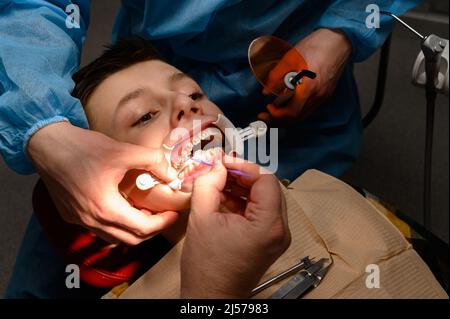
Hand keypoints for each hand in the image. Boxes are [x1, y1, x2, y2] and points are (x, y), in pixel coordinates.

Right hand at [28, 122, 178, 244]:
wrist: (46, 144)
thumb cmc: (84, 147)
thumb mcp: (123, 150)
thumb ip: (152, 161)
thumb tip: (172, 175)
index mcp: (105, 208)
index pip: (142, 228)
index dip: (163, 223)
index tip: (174, 213)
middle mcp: (91, 221)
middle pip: (131, 239)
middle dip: (152, 229)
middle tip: (163, 215)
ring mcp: (78, 221)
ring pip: (114, 237)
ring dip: (133, 229)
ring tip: (145, 211)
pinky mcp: (70, 216)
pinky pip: (99, 229)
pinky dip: (116, 224)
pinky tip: (122, 207)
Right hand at [180, 158, 290, 297]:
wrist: (212, 296)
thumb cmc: (207, 266)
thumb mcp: (201, 218)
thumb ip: (208, 185)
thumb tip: (216, 166)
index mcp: (268, 224)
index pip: (266, 180)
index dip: (244, 167)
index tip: (224, 163)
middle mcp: (280, 230)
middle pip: (268, 188)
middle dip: (243, 176)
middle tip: (220, 170)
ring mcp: (277, 236)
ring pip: (265, 199)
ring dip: (243, 188)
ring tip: (219, 183)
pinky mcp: (269, 240)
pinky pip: (261, 212)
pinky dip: (245, 202)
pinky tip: (224, 198)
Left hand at [259, 28, 351, 123]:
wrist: (338, 41)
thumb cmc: (314, 46)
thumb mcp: (290, 58)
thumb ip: (275, 76)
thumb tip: (265, 92)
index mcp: (309, 88)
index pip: (292, 113)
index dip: (276, 115)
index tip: (267, 107)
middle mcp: (318, 96)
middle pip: (296, 119)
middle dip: (278, 120)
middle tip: (265, 115)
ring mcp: (324, 97)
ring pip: (303, 116)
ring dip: (287, 117)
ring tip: (273, 112)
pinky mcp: (326, 95)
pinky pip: (309, 109)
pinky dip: (296, 111)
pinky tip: (287, 106)